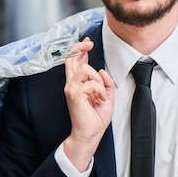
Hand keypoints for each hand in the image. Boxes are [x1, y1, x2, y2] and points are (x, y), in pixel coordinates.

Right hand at [62, 37, 114, 171]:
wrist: (90, 133)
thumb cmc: (95, 117)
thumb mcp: (106, 95)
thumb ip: (106, 82)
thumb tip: (102, 70)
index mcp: (78, 83)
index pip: (76, 61)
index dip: (81, 49)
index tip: (88, 43)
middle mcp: (72, 83)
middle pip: (71, 58)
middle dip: (80, 48)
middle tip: (89, 45)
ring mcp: (71, 88)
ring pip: (85, 68)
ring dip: (98, 79)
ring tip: (100, 92)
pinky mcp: (74, 94)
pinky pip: (91, 83)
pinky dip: (99, 89)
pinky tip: (99, 98)